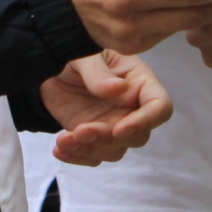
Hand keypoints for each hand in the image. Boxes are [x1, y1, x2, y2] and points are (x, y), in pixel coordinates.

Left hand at [42, 50, 172, 165]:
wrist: (51, 68)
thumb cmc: (75, 54)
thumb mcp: (84, 56)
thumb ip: (99, 72)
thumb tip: (119, 88)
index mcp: (139, 82)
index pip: (159, 106)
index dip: (146, 121)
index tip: (119, 129)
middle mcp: (131, 107)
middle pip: (138, 136)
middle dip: (109, 139)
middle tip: (81, 131)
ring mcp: (113, 124)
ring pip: (115, 150)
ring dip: (90, 150)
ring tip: (64, 140)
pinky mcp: (94, 137)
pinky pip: (93, 156)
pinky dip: (77, 157)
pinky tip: (60, 148)